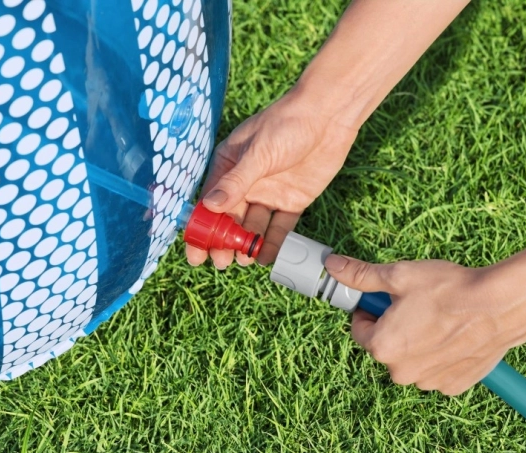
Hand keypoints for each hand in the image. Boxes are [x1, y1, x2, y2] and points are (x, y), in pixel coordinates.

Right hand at [185, 88, 358, 268]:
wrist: (329, 116)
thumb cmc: (287, 124)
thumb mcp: (258, 153)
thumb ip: (236, 182)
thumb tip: (209, 206)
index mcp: (228, 166)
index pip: (209, 202)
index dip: (201, 228)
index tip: (196, 252)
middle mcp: (245, 182)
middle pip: (229, 219)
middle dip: (223, 242)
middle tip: (222, 263)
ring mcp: (269, 193)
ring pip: (252, 226)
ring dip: (246, 244)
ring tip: (243, 261)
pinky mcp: (292, 201)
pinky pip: (279, 227)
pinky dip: (272, 243)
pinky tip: (265, 258)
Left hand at [323, 255, 525, 394]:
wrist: (501, 306)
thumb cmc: (450, 290)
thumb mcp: (399, 276)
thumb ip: (361, 275)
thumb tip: (333, 266)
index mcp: (382, 347)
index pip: (360, 329)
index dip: (371, 310)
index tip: (388, 299)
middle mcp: (401, 372)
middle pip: (386, 346)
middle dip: (396, 327)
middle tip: (418, 306)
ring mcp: (429, 382)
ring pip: (412, 360)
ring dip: (419, 343)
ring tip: (439, 319)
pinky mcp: (453, 386)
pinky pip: (437, 370)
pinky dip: (441, 356)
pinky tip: (455, 335)